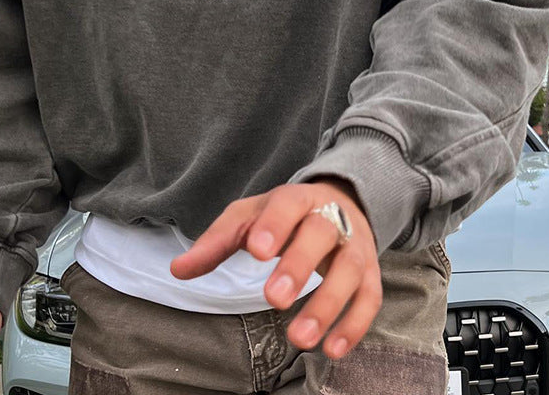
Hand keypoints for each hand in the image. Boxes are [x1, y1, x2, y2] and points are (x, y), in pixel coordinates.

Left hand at [170, 177, 381, 359]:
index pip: (286, 206)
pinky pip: (370, 299)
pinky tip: (332, 350)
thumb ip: (217, 242)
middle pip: (321, 234)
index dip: (273, 226)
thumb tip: (178, 269)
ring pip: (350, 270)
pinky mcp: (370, 273)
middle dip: (298, 265)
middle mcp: (331, 217)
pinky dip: (355, 325)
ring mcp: (355, 245)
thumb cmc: (285, 216)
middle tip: (273, 299)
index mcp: (297, 199)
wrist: (341, 201)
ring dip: (328, 304)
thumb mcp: (250, 218)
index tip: (255, 251)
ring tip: (298, 338)